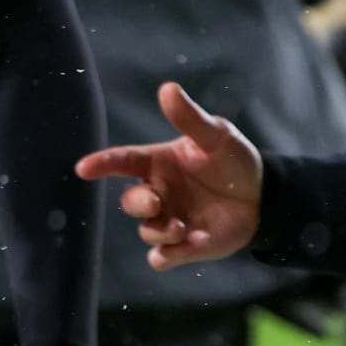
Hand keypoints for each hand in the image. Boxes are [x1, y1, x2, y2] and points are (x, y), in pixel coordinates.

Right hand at [74, 82, 263, 271]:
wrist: (262, 198)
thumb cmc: (232, 161)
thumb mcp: (216, 136)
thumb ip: (190, 118)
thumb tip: (168, 88)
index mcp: (158, 163)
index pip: (123, 161)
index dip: (102, 164)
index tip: (84, 168)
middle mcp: (159, 193)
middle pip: (131, 201)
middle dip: (138, 203)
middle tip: (156, 203)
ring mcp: (170, 220)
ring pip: (147, 232)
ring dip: (159, 232)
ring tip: (182, 229)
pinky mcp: (185, 246)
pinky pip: (164, 256)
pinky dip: (171, 255)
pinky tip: (194, 243)